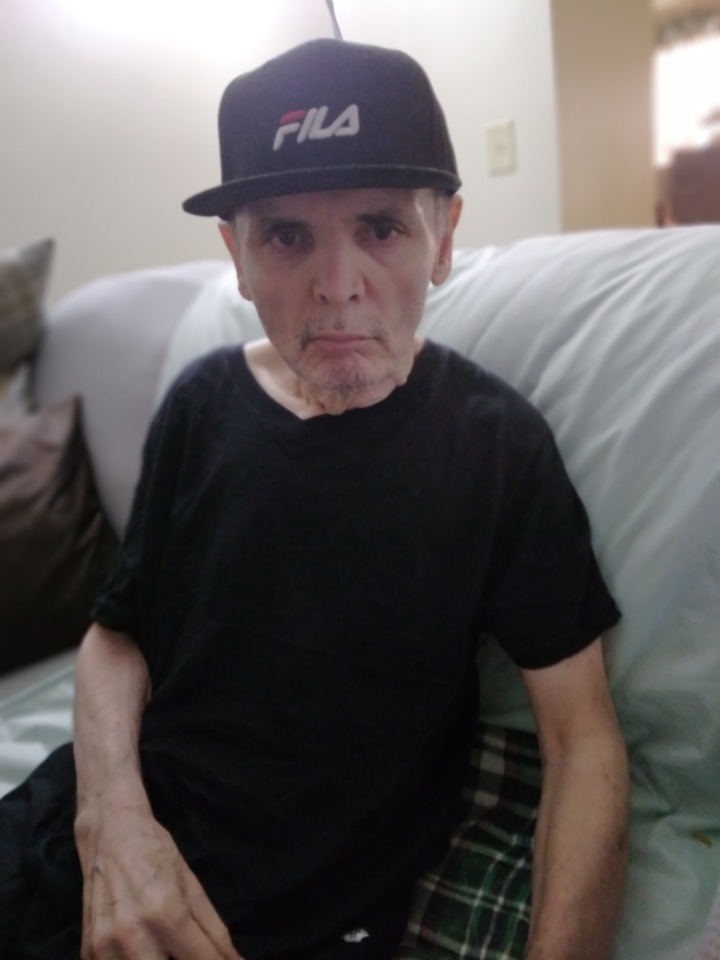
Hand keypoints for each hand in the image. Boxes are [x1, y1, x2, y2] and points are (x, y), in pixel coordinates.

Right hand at [75, 802, 242, 959]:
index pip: (202, 959)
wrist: (111, 835)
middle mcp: (133, 935)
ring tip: (164, 949)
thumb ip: (214, 931)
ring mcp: (105, 946)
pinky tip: (142, 949)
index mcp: (167, 913)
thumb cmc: (157, 856)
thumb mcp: (192, 888)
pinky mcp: (87, 951)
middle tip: (187, 952)